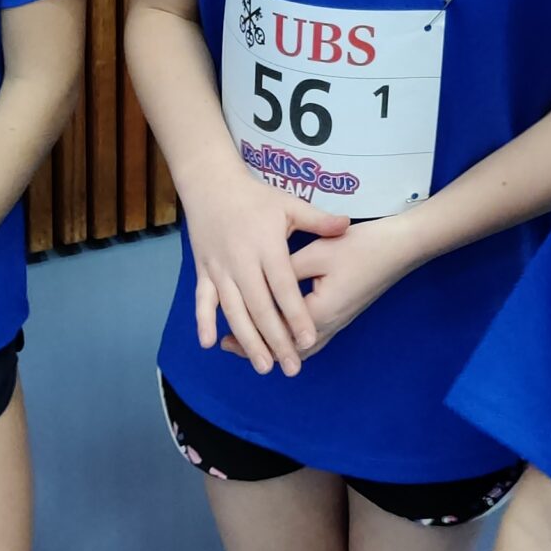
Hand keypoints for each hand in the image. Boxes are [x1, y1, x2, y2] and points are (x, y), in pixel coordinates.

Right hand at [181, 161, 348, 375]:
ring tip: (263, 365)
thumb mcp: (289, 204)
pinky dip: (204, 321)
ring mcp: (220, 268)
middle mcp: (241, 261)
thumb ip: (317, 220)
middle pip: (260, 306)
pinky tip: (210, 343)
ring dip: (247, 339)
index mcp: (266, 246)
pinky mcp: (204, 271)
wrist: (211, 184)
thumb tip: (346, 225)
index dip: (295, 314)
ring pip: (233, 310)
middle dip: (275, 339)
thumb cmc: (255, 197)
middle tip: (290, 366)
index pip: (283, 286)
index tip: (307, 340)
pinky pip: (203, 300)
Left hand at [219, 215, 415, 363]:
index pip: (277, 332)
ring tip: (248, 345)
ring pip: (301, 346)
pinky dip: (291, 339)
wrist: (399, 248)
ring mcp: (337, 322)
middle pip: (287, 348)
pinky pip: (311, 337)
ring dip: (274, 345)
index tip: (225, 334)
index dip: (250, 334)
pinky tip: (281, 332)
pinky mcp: (341, 314)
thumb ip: (286, 270)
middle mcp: (328, 324)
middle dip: (257, 347)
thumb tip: (258, 281)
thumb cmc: (360, 247)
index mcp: (319, 312)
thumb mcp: (318, 253)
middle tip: (227, 345)